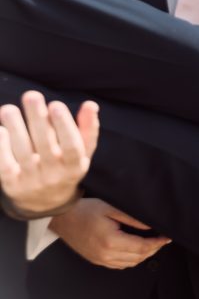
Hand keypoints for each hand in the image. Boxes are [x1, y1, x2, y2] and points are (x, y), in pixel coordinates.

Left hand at [0, 92, 97, 215]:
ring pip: (22, 151)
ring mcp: (31, 180)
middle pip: (44, 145)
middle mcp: (54, 175)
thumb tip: (90, 104)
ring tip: (9, 108)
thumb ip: (88, 128)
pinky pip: (4, 164)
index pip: (71, 146)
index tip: (55, 104)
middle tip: (31, 95)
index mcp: (74, 166)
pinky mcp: (11, 183)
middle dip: (37, 119)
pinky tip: (0, 129)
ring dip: (15, 128)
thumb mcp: (83, 152)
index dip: (64, 126)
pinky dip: (2, 146)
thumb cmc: (66, 167)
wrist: (45, 203)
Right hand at [49, 198, 169, 268]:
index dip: (157, 243)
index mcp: (111, 241)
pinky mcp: (96, 260)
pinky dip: (131, 260)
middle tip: (162, 239)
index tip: (167, 237)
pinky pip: (119, 265)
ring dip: (143, 256)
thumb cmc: (85, 210)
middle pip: (138, 258)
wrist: (63, 218)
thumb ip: (133, 218)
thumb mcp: (111, 208)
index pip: (142, 247)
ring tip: (153, 244)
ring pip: (130, 263)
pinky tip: (136, 250)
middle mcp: (105, 254)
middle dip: (153, 249)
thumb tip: (150, 226)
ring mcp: (100, 260)